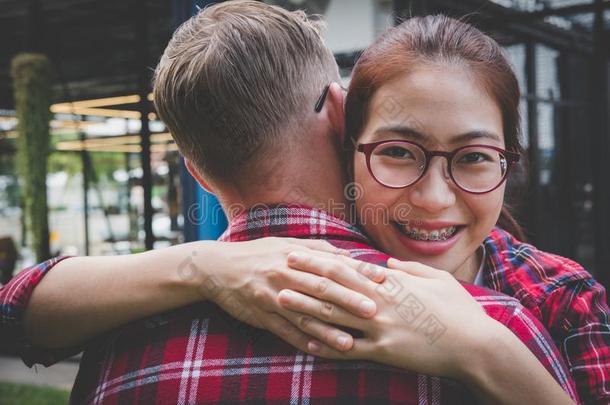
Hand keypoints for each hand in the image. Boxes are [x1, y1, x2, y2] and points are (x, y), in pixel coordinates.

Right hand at [186, 237, 384, 353]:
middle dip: (349, 300)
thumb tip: (350, 255)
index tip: (382, 279)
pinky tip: (318, 350)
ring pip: (304, 314)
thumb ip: (319, 250)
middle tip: (373, 311)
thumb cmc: (258, 254)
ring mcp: (271, 296)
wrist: (217, 267)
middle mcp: (285, 274)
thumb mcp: (286, 245)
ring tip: (349, 342)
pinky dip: (300, 340)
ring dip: (327, 329)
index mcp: (295, 255)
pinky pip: (283, 330)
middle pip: (321, 288)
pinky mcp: (260, 314)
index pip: (331, 263)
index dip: (357, 271)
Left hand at [278, 253, 493, 378]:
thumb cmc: (460, 309)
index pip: (347, 268)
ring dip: (305, 308)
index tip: (300, 252)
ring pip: (334, 317)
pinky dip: (326, 346)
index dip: (320, 260)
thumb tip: (385, 264)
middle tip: (279, 267)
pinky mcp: (384, 354)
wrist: (476, 346)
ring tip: (281, 299)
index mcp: (391, 284)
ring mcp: (379, 329)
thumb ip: (408, 269)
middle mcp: (380, 304)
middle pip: (333, 288)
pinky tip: (306, 343)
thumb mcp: (437, 279)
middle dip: (304, 276)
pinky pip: (348, 351)